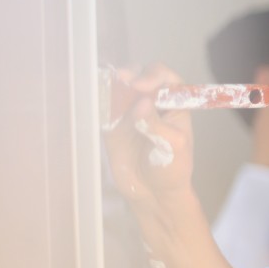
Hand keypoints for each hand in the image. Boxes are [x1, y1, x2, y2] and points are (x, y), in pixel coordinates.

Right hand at [104, 64, 194, 209]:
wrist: (153, 194)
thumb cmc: (172, 169)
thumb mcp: (171, 147)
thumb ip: (156, 125)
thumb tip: (142, 102)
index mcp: (174, 104)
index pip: (166, 78)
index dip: (154, 75)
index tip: (142, 86)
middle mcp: (152, 102)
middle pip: (140, 76)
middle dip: (131, 74)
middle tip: (123, 81)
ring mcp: (131, 111)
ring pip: (120, 87)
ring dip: (112, 83)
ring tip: (107, 89)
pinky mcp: (112, 124)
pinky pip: (104, 106)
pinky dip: (98, 99)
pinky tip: (94, 99)